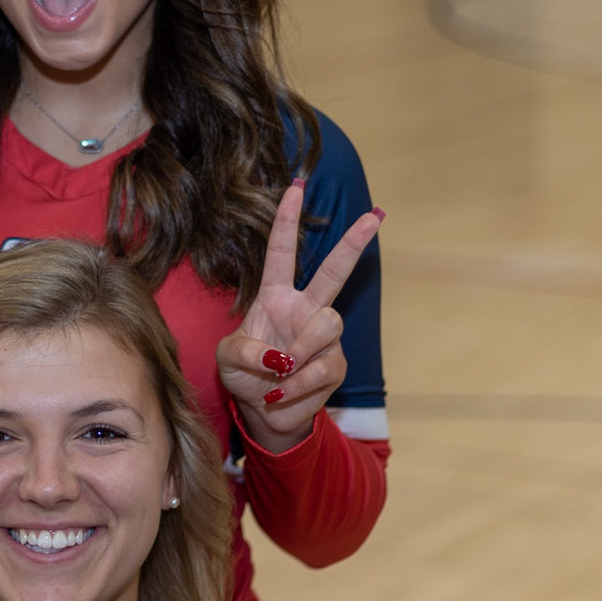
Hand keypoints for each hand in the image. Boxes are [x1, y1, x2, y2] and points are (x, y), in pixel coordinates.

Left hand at [216, 181, 382, 452]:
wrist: (263, 412)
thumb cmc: (243, 374)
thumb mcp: (226, 359)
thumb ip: (245, 352)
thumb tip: (282, 357)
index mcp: (275, 296)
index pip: (281, 252)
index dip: (287, 220)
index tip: (297, 188)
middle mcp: (305, 309)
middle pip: (334, 272)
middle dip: (354, 244)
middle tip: (374, 216)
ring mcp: (323, 336)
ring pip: (326, 326)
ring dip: (297, 355)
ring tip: (277, 376)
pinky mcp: (335, 365)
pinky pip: (321, 369)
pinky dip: (296, 387)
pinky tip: (282, 394)